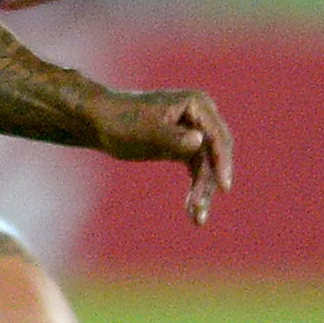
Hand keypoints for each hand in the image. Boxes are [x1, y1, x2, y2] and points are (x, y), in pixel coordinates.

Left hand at [94, 88, 233, 224]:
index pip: (217, 137)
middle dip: (210, 182)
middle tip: (200, 210)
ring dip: (203, 191)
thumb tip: (199, 140)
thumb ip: (172, 137)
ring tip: (197, 218)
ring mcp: (194, 130)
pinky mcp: (185, 145)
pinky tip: (193, 210)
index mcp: (196, 104)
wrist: (99, 121)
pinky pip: (197, 169)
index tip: (224, 188)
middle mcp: (201, 116)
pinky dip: (196, 188)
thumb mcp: (146, 132)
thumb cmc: (121, 122)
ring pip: (208, 166)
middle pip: (216, 154)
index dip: (223, 163)